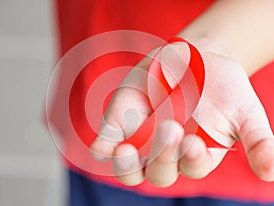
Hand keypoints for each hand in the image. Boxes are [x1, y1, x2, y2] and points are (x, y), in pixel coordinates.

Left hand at [90, 42, 273, 186]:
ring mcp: (141, 141)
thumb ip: (258, 141)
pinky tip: (104, 147)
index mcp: (195, 154)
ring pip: (130, 169)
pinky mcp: (121, 125)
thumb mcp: (246, 110)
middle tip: (171, 128)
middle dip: (163, 155)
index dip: (192, 160)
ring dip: (126, 165)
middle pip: (160, 171)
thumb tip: (270, 174)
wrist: (192, 59)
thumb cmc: (221, 87)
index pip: (192, 168)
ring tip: (126, 151)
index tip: (194, 141)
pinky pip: (107, 144)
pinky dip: (104, 148)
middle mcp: (166, 153)